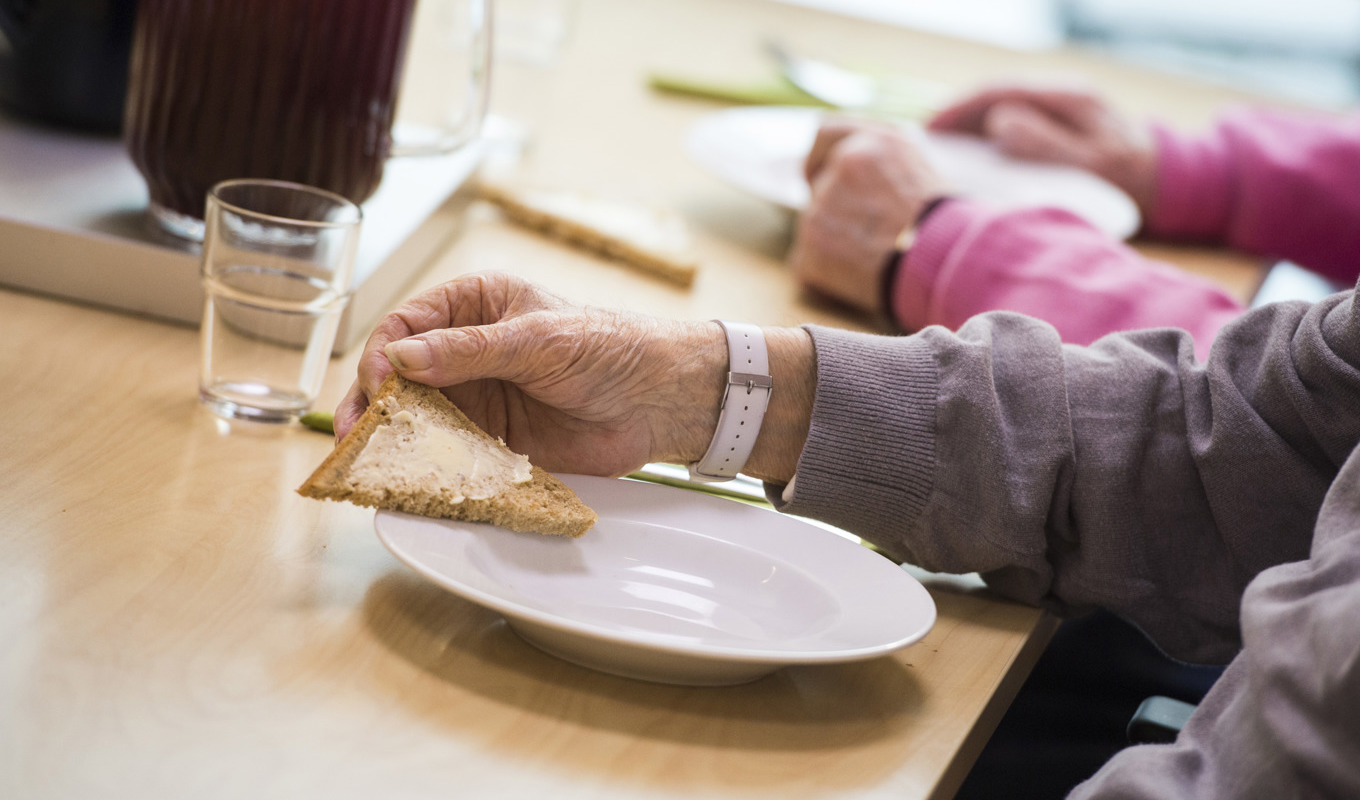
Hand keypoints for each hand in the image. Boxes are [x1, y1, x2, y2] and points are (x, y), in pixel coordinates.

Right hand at [333, 272, 815, 481]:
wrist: (663, 401)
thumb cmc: (611, 348)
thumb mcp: (538, 340)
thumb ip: (469, 352)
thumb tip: (401, 359)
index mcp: (475, 304)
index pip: (408, 325)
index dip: (386, 354)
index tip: (380, 382)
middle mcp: (468, 350)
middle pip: (401, 375)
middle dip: (375, 401)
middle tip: (358, 432)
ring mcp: (479, 397)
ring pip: (418, 416)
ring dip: (395, 437)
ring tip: (370, 460)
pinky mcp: (495, 439)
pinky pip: (449, 451)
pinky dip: (427, 464)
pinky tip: (409, 477)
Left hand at [789, 118, 949, 314]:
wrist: (949, 266)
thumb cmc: (946, 225)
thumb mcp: (922, 169)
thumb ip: (879, 158)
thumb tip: (849, 164)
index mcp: (871, 143)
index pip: (824, 134)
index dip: (820, 158)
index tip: (820, 174)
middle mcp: (842, 167)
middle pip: (819, 187)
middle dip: (837, 208)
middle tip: (869, 233)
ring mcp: (820, 209)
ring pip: (816, 225)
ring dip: (835, 241)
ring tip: (874, 257)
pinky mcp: (811, 249)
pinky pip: (809, 262)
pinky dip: (828, 272)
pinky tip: (859, 277)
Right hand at [929, 85, 1156, 215]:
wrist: (1168, 182)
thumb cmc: (1134, 177)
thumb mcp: (1095, 163)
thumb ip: (1047, 142)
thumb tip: (998, 122)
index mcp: (1068, 96)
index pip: (1000, 91)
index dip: (959, 108)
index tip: (928, 129)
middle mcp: (1060, 95)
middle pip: (994, 97)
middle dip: (955, 116)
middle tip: (919, 142)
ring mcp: (1059, 109)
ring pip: (1000, 110)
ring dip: (967, 128)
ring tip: (934, 151)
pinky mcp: (1057, 128)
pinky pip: (1012, 126)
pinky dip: (984, 139)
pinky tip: (967, 159)